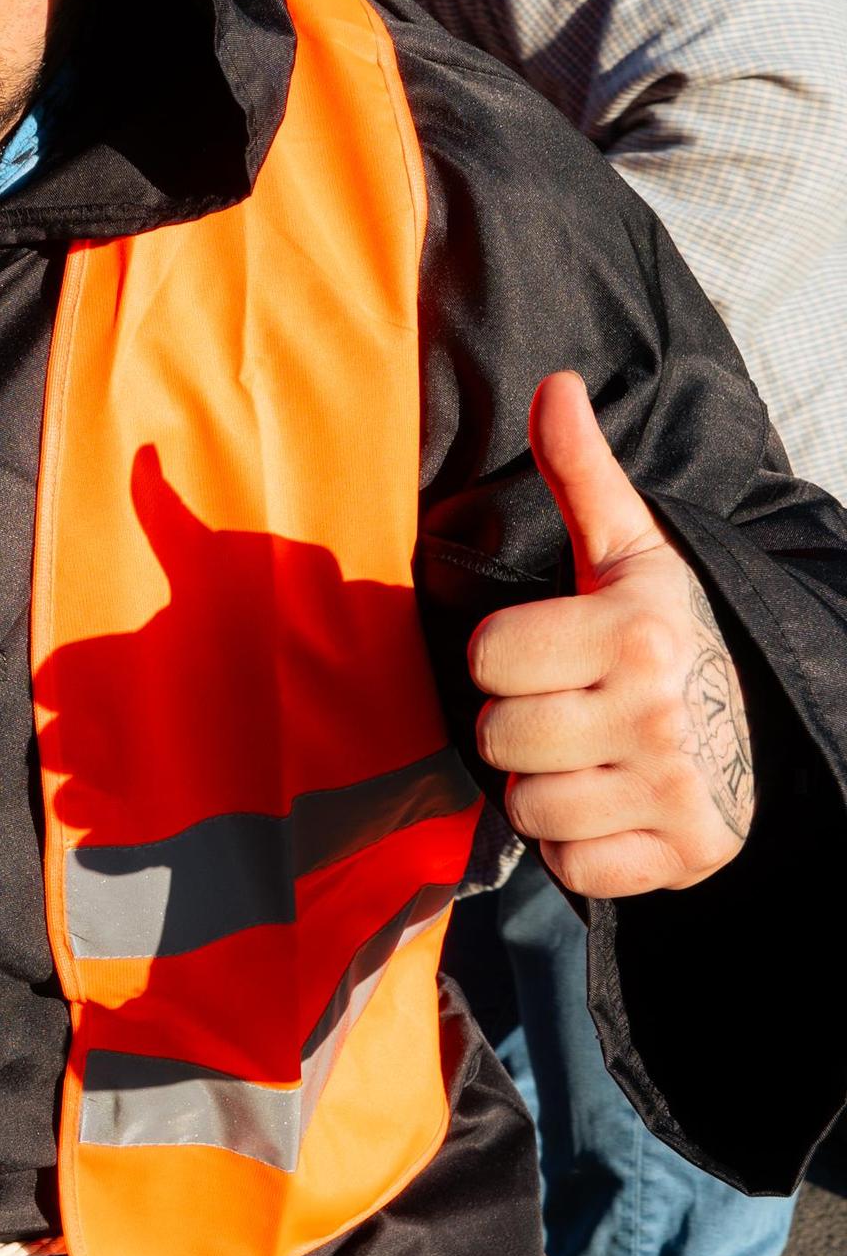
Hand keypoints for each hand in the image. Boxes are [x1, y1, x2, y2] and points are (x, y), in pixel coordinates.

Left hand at [468, 372, 754, 898]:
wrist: (769, 723)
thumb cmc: (672, 634)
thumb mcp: (631, 551)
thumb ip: (581, 474)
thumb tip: (553, 385)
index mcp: (634, 630)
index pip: (487, 659)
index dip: (505, 658)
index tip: (548, 654)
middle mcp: (656, 711)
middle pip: (498, 739)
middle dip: (519, 728)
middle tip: (565, 712)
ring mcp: (672, 790)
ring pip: (527, 809)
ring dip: (544, 791)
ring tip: (585, 760)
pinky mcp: (681, 856)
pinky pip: (572, 870)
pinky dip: (579, 852)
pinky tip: (609, 811)